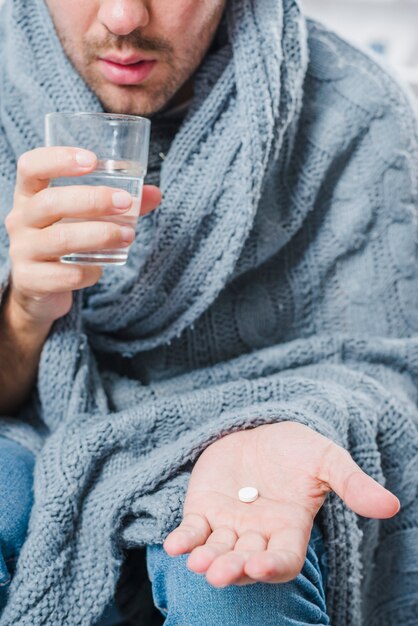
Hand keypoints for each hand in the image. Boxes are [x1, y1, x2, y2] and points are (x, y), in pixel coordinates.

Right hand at [5, 147, 160, 326]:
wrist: (37, 288)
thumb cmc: (63, 240)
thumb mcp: (81, 218)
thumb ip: (117, 204)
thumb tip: (155, 193)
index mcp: (29, 195)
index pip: (31, 167)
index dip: (58, 159)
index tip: (92, 160)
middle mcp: (20, 220)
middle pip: (50, 202)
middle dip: (92, 200)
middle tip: (125, 203)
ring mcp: (22, 250)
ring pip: (60, 240)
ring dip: (99, 235)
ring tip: (127, 235)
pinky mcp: (29, 280)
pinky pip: (64, 275)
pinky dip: (89, 271)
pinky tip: (101, 268)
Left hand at [164, 422, 399, 587]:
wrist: (260, 427)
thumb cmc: (296, 447)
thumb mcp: (326, 459)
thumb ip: (352, 483)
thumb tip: (391, 506)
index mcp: (289, 528)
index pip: (283, 559)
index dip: (272, 565)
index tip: (260, 565)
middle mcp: (257, 533)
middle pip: (245, 561)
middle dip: (234, 568)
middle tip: (220, 573)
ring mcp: (228, 525)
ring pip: (217, 551)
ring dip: (206, 559)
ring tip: (198, 562)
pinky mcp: (204, 510)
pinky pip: (192, 531)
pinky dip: (183, 540)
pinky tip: (174, 544)